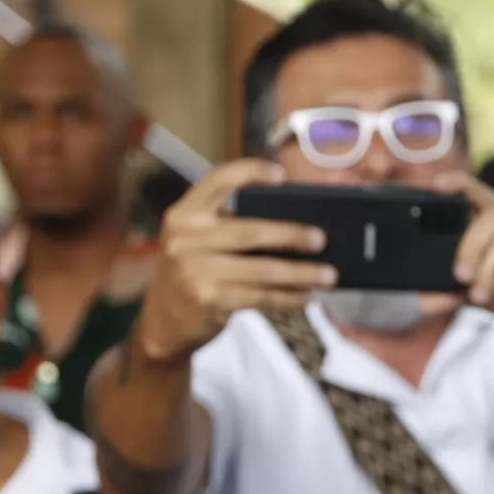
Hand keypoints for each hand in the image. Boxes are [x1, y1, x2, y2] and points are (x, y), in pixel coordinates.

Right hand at [135, 158, 333, 363]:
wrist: (163, 321)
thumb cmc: (194, 272)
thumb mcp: (197, 242)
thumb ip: (228, 227)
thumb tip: (296, 225)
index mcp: (184, 214)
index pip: (217, 180)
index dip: (249, 172)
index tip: (281, 174)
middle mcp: (186, 238)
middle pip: (250, 231)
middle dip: (291, 234)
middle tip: (322, 239)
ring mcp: (195, 270)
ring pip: (262, 269)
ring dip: (301, 273)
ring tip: (329, 275)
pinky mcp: (209, 300)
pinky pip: (261, 297)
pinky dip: (289, 297)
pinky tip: (308, 297)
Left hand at [444, 174, 493, 330]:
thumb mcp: (484, 283)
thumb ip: (465, 277)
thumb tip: (438, 283)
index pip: (479, 190)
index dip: (459, 183)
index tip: (437, 185)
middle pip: (493, 215)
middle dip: (471, 247)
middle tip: (460, 276)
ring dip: (488, 268)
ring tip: (479, 293)